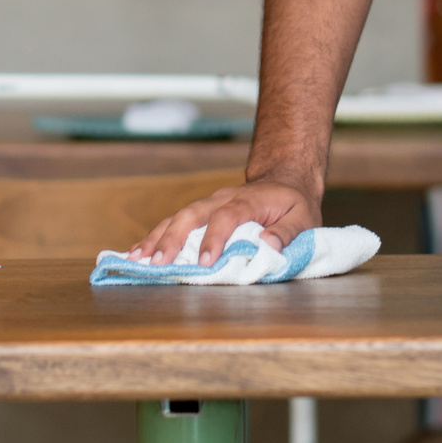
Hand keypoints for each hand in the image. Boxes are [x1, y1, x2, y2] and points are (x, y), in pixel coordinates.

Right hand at [125, 176, 320, 266]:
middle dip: (173, 238)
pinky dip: (156, 237)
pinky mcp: (201, 213)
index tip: (207, 262)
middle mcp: (223, 199)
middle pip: (192, 214)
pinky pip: (175, 222)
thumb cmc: (294, 204)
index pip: (227, 217)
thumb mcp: (304, 217)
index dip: (215, 238)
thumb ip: (288, 232)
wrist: (284, 180)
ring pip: (178, 217)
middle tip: (158, 262)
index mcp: (248, 200)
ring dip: (157, 237)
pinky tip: (138, 253)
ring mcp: (209, 204)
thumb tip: (268, 245)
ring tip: (137, 259)